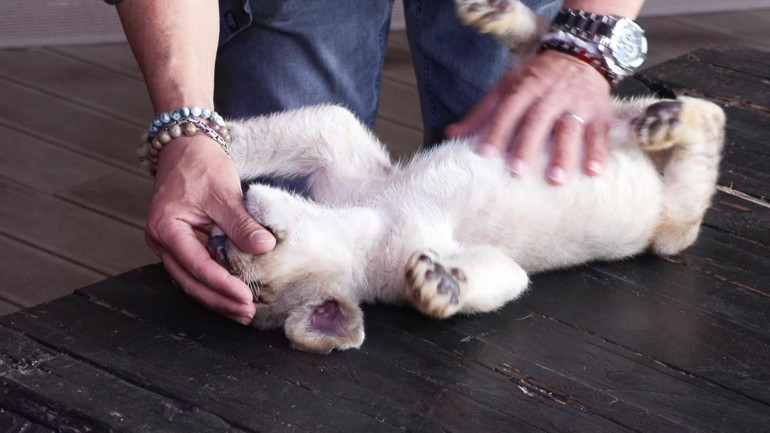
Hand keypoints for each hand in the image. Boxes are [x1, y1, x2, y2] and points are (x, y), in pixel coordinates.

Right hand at [145, 135, 275, 323]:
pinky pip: (195, 269)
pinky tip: (232, 293)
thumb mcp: (224, 192)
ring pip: (191, 280)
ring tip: (242, 311)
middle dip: (219, 301)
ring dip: (217, 297)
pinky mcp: (180, 243)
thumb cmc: (200, 165)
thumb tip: (264, 247)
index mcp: (166, 228)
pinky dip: (213, 283)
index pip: (197, 266)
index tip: (245, 297)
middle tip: (246, 313)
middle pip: (190, 281)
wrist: (186, 147)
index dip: (222, 285)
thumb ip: (242, 223)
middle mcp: (161, 241)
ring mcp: (168, 244)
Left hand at [446, 50, 612, 184]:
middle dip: (528, 145)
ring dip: (564, 154)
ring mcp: (578, 103)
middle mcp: (552, 94)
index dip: (497, 130)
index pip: (509, 109)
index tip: (486, 154)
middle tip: (517, 171)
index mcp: (526, 87)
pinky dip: (597, 153)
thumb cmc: (536, 78)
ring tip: (556, 180)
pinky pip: (599, 134)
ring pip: (570, 129)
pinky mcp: (600, 113)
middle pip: (539, 120)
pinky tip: (593, 172)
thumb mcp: (507, 87)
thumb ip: (482, 112)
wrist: (580, 55)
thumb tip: (451, 133)